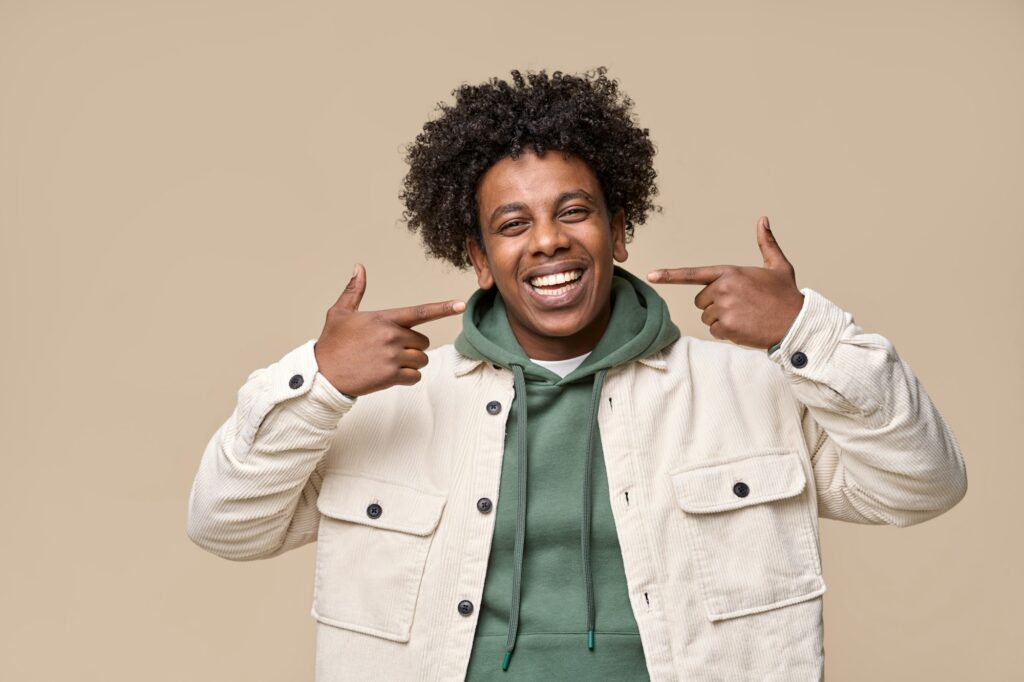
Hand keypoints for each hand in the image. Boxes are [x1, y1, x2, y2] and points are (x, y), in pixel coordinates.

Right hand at [314, 264, 465, 396]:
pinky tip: (389, 375)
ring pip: (421, 360)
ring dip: (410, 363)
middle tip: (389, 349)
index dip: (443, 308)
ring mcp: (393, 357)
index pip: (420, 311)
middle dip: (411, 346)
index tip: (460, 304)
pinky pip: (415, 377)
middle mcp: (392, 336)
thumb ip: (354, 290)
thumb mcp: (340, 313)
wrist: (322, 374)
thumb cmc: (332, 343)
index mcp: (384, 319)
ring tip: (388, 362)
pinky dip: (407, 378)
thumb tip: (358, 268)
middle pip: (422, 341)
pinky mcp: (391, 376)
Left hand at [646, 216, 803, 348]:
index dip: (670, 275)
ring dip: (722, 319)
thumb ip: (766, 243)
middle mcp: (723, 289)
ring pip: (707, 317)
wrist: (797, 323)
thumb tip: (763, 219)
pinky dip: (727, 332)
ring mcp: (724, 308)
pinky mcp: (727, 327)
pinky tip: (745, 327)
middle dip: (715, 305)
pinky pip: (714, 331)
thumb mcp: (778, 266)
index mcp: (730, 272)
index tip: (650, 275)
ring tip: (745, 316)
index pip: (693, 274)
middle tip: (741, 305)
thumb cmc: (786, 295)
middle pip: (701, 301)